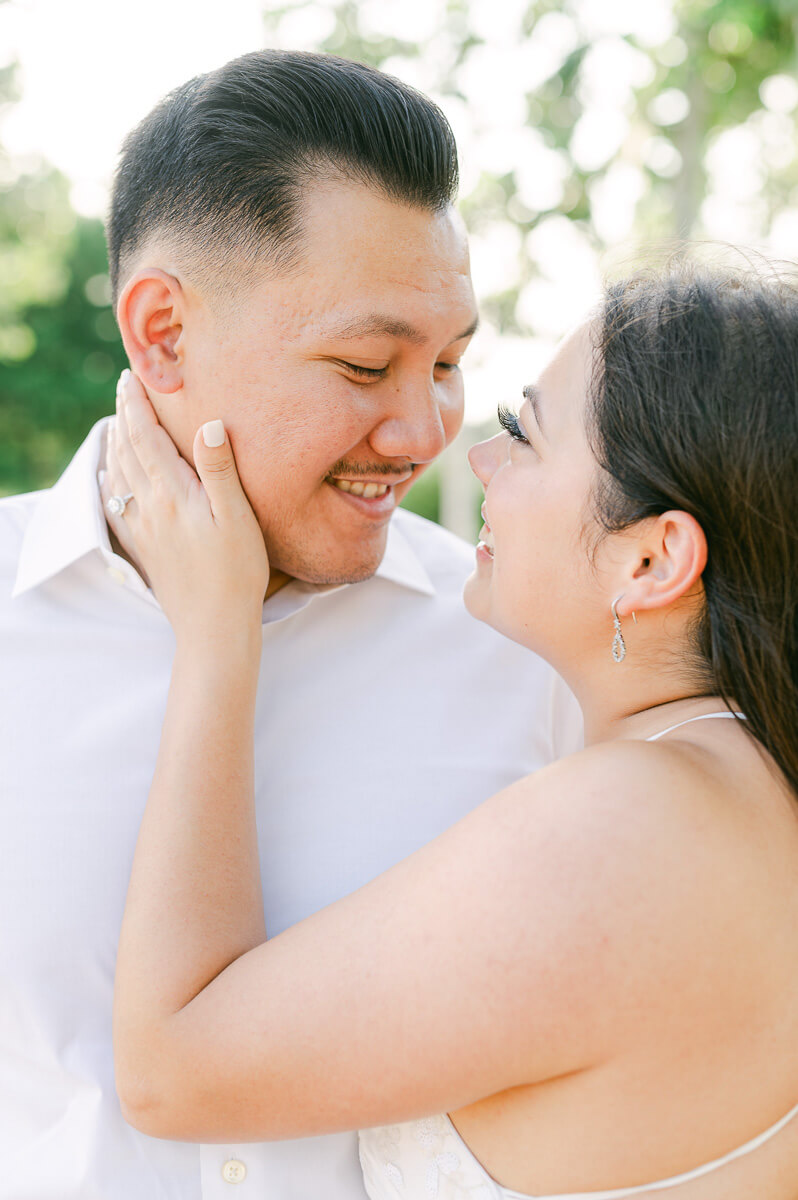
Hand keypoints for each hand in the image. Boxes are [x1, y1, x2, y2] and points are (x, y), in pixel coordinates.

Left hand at [101, 370, 269, 644]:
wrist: (213, 627)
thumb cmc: (236, 572)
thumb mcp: (237, 517)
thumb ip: (219, 469)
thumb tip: (208, 423)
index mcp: (172, 494)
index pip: (146, 437)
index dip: (138, 404)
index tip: (133, 375)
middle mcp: (149, 507)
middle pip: (127, 449)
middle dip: (125, 414)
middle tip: (125, 386)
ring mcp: (142, 528)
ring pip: (119, 473)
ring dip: (116, 441)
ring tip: (118, 419)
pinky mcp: (142, 548)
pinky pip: (115, 504)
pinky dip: (110, 479)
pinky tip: (109, 474)